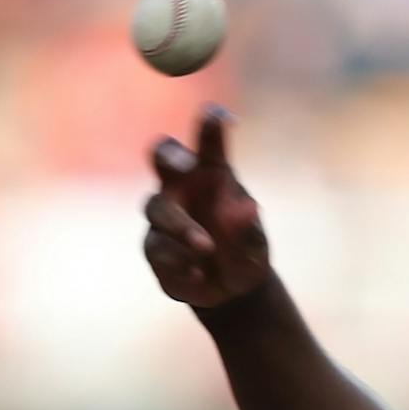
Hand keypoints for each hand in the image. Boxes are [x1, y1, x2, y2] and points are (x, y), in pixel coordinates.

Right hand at [143, 106, 270, 308]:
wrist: (230, 292)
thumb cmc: (243, 252)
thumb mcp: (255, 246)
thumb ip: (247, 227)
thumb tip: (247, 207)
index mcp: (213, 175)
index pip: (209, 144)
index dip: (211, 126)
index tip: (221, 117)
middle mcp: (182, 187)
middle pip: (162, 155)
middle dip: (171, 156)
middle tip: (187, 164)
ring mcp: (163, 215)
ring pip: (158, 207)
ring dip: (182, 226)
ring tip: (206, 248)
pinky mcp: (154, 246)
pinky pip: (158, 248)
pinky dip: (178, 260)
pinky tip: (197, 274)